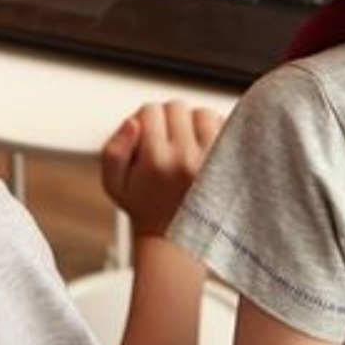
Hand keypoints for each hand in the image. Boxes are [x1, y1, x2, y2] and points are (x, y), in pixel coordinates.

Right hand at [100, 101, 223, 236]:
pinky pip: (225, 125)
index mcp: (157, 162)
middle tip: (165, 143)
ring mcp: (212, 160)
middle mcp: (186, 159)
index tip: (145, 139)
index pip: (150, 111)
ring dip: (193, 122)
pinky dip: (215, 130)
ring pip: (202, 112)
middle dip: (168, 119)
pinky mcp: (231, 162)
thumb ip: (113, 150)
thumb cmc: (146, 206)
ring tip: (186, 145)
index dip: (144, 121)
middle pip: (176, 107)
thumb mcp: (114, 184)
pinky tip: (204, 148)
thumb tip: (133, 122)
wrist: (179, 237)